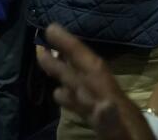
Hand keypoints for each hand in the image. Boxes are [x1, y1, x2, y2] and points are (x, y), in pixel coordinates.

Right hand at [36, 26, 153, 139]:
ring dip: (65, 74)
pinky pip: (87, 110)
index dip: (73, 47)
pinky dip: (72, 100)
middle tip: (40, 38)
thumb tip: (103, 104)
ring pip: (85, 90)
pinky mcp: (111, 133)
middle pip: (86, 76)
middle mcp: (113, 106)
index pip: (93, 69)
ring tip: (44, 60)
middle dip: (65, 57)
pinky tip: (59, 97)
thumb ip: (113, 127)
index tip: (52, 28)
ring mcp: (112, 119)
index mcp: (117, 106)